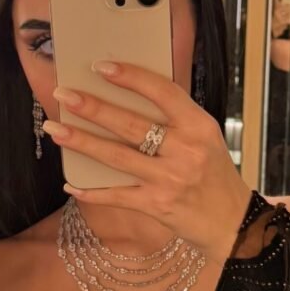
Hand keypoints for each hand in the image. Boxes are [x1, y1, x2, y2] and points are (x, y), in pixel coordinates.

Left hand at [43, 60, 252, 263]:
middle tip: (63, 94)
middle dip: (92, 108)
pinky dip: (93, 191)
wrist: (233, 224)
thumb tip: (127, 100)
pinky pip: (117, 196)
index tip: (101, 67)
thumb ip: (175, 121)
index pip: (162, 92)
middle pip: (130, 124)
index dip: (131, 77)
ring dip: (82, 142)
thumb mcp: (205, 139)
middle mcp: (185, 151)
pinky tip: (71, 184)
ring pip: (117, 157)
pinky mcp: (157, 206)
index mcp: (198, 126)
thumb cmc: (214, 177)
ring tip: (56, 129)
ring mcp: (169, 179)